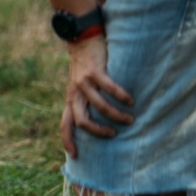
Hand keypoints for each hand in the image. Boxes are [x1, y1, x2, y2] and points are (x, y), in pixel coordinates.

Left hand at [59, 35, 133, 156]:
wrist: (81, 40)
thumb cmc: (85, 67)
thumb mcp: (79, 87)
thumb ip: (85, 101)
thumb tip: (98, 120)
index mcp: (70, 99)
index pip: (65, 124)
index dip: (68, 140)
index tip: (74, 155)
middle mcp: (74, 93)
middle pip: (82, 121)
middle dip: (98, 131)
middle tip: (113, 134)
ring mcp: (83, 83)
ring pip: (99, 106)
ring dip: (115, 116)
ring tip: (129, 118)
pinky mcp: (94, 72)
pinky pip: (109, 88)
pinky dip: (121, 96)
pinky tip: (130, 100)